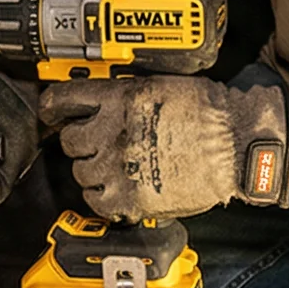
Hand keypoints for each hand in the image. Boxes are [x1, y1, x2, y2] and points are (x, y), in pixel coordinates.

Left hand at [38, 76, 288, 220]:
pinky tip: (117, 191)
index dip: (53, 107)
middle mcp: (111, 131)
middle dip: (81, 143)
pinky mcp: (130, 197)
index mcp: (119, 98)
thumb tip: (107, 104)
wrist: (237, 143)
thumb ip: (127, 95)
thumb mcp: (161, 86)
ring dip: (93, 171)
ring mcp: (118, 166)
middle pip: (70, 141)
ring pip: (81, 173)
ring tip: (115, 169)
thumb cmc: (211, 113)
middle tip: (98, 145)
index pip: (63, 99)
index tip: (51, 112)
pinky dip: (103, 198)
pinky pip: (96, 202)